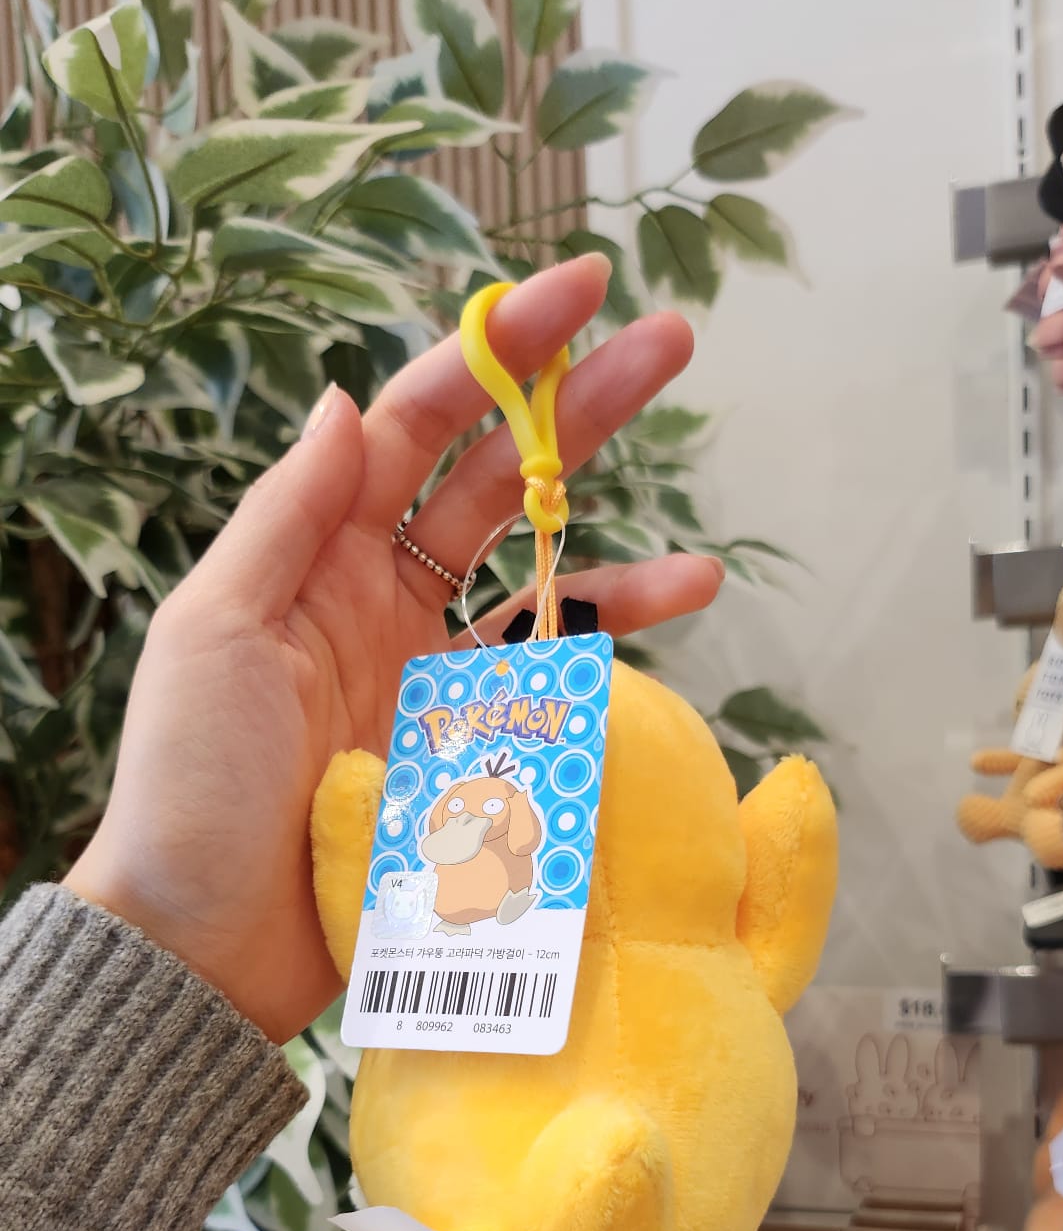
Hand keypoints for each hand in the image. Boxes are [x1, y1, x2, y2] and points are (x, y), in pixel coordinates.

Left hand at [66, 255, 720, 1041]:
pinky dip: (610, 656)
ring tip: (703, 544)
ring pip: (541, 589)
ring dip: (620, 551)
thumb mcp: (214, 629)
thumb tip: (351, 400)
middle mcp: (384, 600)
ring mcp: (432, 679)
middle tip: (670, 345)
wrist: (208, 938)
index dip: (499, 354)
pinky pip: (553, 690)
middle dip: (582, 412)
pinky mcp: (468, 755)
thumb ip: (287, 515)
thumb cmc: (191, 783)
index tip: (579, 292)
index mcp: (320, 555)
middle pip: (497, 484)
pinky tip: (671, 624)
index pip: (421, 426)